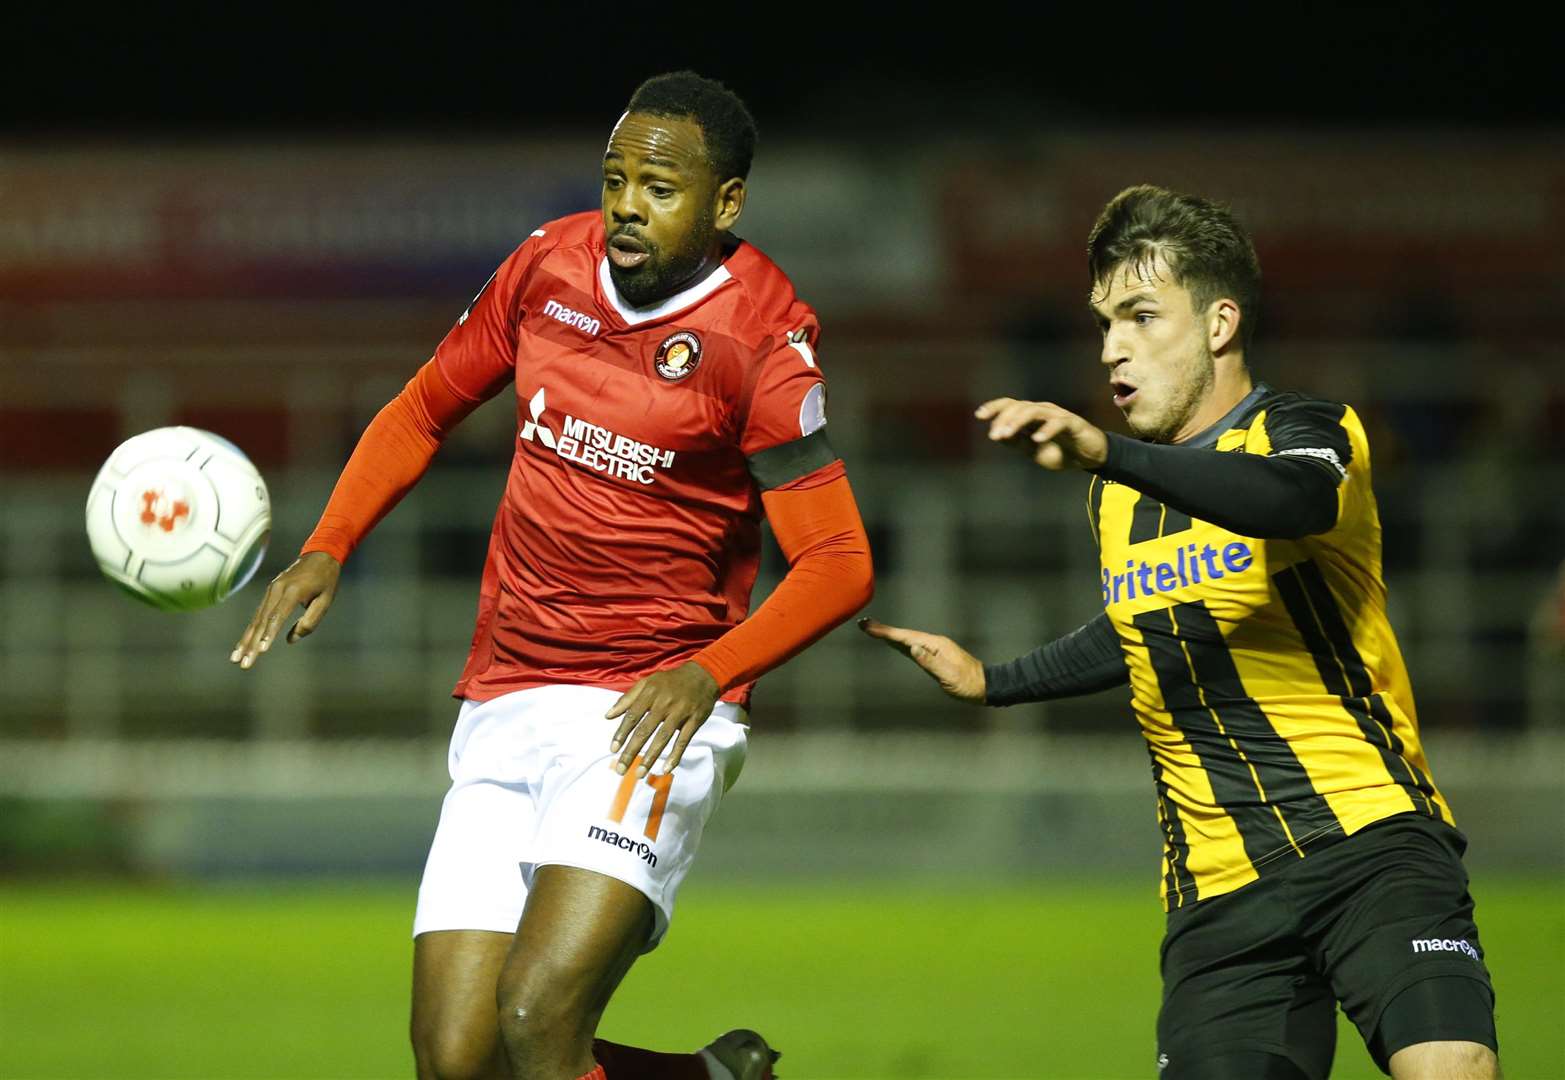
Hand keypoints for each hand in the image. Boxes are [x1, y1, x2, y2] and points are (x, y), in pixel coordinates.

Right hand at [230, 551, 341, 669]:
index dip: (269, 634)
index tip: (261, 650)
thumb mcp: (326, 600)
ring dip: (246, 640)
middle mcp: (277, 590)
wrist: (319, 555)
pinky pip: (258, 614)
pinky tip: (243, 644)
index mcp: (293, 591)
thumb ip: (311, 620)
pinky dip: (250, 630)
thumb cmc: (326, 580)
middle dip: (252, 644)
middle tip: (244, 663)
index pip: (277, 616)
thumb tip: (290, 639)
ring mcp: (271, 590)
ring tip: (237, 658)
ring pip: (256, 619)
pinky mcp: (269, 593)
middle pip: (262, 621)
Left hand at [606, 661, 720, 775]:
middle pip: (644, 730)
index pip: (632, 716)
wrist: (702, 675)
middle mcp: (664, 703)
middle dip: (631, 751)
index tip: (613, 750)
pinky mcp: (694, 720)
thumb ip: (627, 699)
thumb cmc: (670, 681)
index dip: (621, 734)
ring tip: (640, 773)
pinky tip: (666, 768)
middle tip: (621, 769)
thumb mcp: (647, 683)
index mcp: (650, 693)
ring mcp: (680, 712)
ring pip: (662, 738)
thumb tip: (608, 716)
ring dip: (650, 757)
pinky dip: (675, 755)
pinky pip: (683, 740)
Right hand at [857, 617, 985, 703]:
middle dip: (884, 630)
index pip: (906, 637)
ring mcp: (935, 648)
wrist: (985, 686)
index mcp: (936, 645)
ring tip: (873, 630)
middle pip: (904, 634)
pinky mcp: (935, 656)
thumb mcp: (948, 675)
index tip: (869, 626)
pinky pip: (913, 646)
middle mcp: (934, 643)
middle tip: (864, 624)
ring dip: (890, 635)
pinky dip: (900, 643)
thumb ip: (930, 661)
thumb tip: (912, 647)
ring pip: (908, 639)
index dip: (886, 632)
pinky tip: (894, 643)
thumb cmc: (967, 684)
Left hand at [975, 398, 1107, 470]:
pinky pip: (1058, 422)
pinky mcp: (1073, 422)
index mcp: (1031, 416)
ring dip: (1018, 422)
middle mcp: (1042, 411)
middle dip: (1003, 419)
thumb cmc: (1061, 451)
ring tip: (1007, 434)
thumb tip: (997, 435)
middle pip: (1019, 407)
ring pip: (1034, 411)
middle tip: (994, 435)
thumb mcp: (1033, 451)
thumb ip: (1016, 442)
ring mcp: (1057, 415)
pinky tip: (1037, 440)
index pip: (1010, 405)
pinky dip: (1046, 430)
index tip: (979, 415)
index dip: (994, 407)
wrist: (1089, 458)